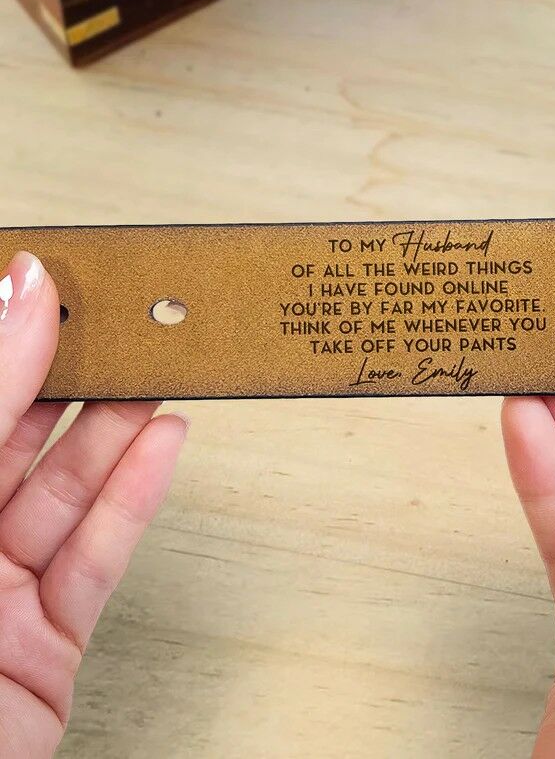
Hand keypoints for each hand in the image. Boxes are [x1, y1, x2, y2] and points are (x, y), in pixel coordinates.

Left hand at [0, 252, 187, 755]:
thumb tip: (13, 297)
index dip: (9, 338)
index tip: (53, 284)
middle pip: (15, 440)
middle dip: (76, 378)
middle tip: (123, 327)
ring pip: (67, 493)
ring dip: (121, 429)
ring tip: (159, 373)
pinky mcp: (47, 643)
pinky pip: (99, 556)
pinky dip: (139, 496)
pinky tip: (165, 445)